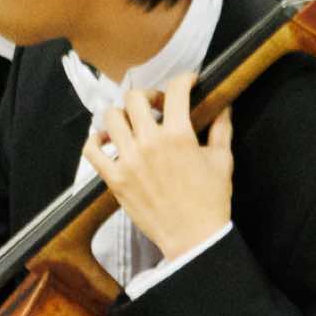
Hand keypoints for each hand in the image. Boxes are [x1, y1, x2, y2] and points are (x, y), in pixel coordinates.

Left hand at [84, 74, 233, 262]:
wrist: (193, 236)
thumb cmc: (211, 200)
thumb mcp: (222, 160)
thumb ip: (221, 129)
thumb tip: (224, 106)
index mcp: (178, 136)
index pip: (175, 90)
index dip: (183, 79)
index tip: (187, 82)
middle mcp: (149, 143)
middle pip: (135, 98)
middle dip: (148, 95)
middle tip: (157, 105)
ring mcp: (128, 160)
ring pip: (110, 118)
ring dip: (122, 114)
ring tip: (133, 121)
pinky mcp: (114, 178)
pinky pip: (92, 150)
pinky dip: (96, 140)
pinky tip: (108, 140)